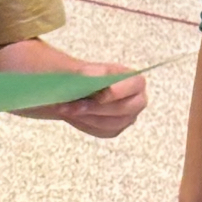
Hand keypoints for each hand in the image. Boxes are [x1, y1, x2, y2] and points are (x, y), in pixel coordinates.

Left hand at [19, 63, 147, 137]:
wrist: (66, 89)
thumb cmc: (74, 76)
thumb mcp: (77, 69)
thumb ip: (85, 72)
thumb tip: (91, 76)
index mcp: (131, 78)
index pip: (136, 84)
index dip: (118, 91)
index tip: (97, 95)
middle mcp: (135, 98)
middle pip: (125, 109)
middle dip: (96, 109)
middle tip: (72, 106)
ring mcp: (126, 116)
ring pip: (113, 123)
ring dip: (87, 117)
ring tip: (65, 109)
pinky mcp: (114, 128)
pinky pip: (104, 131)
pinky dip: (86, 124)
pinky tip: (72, 115)